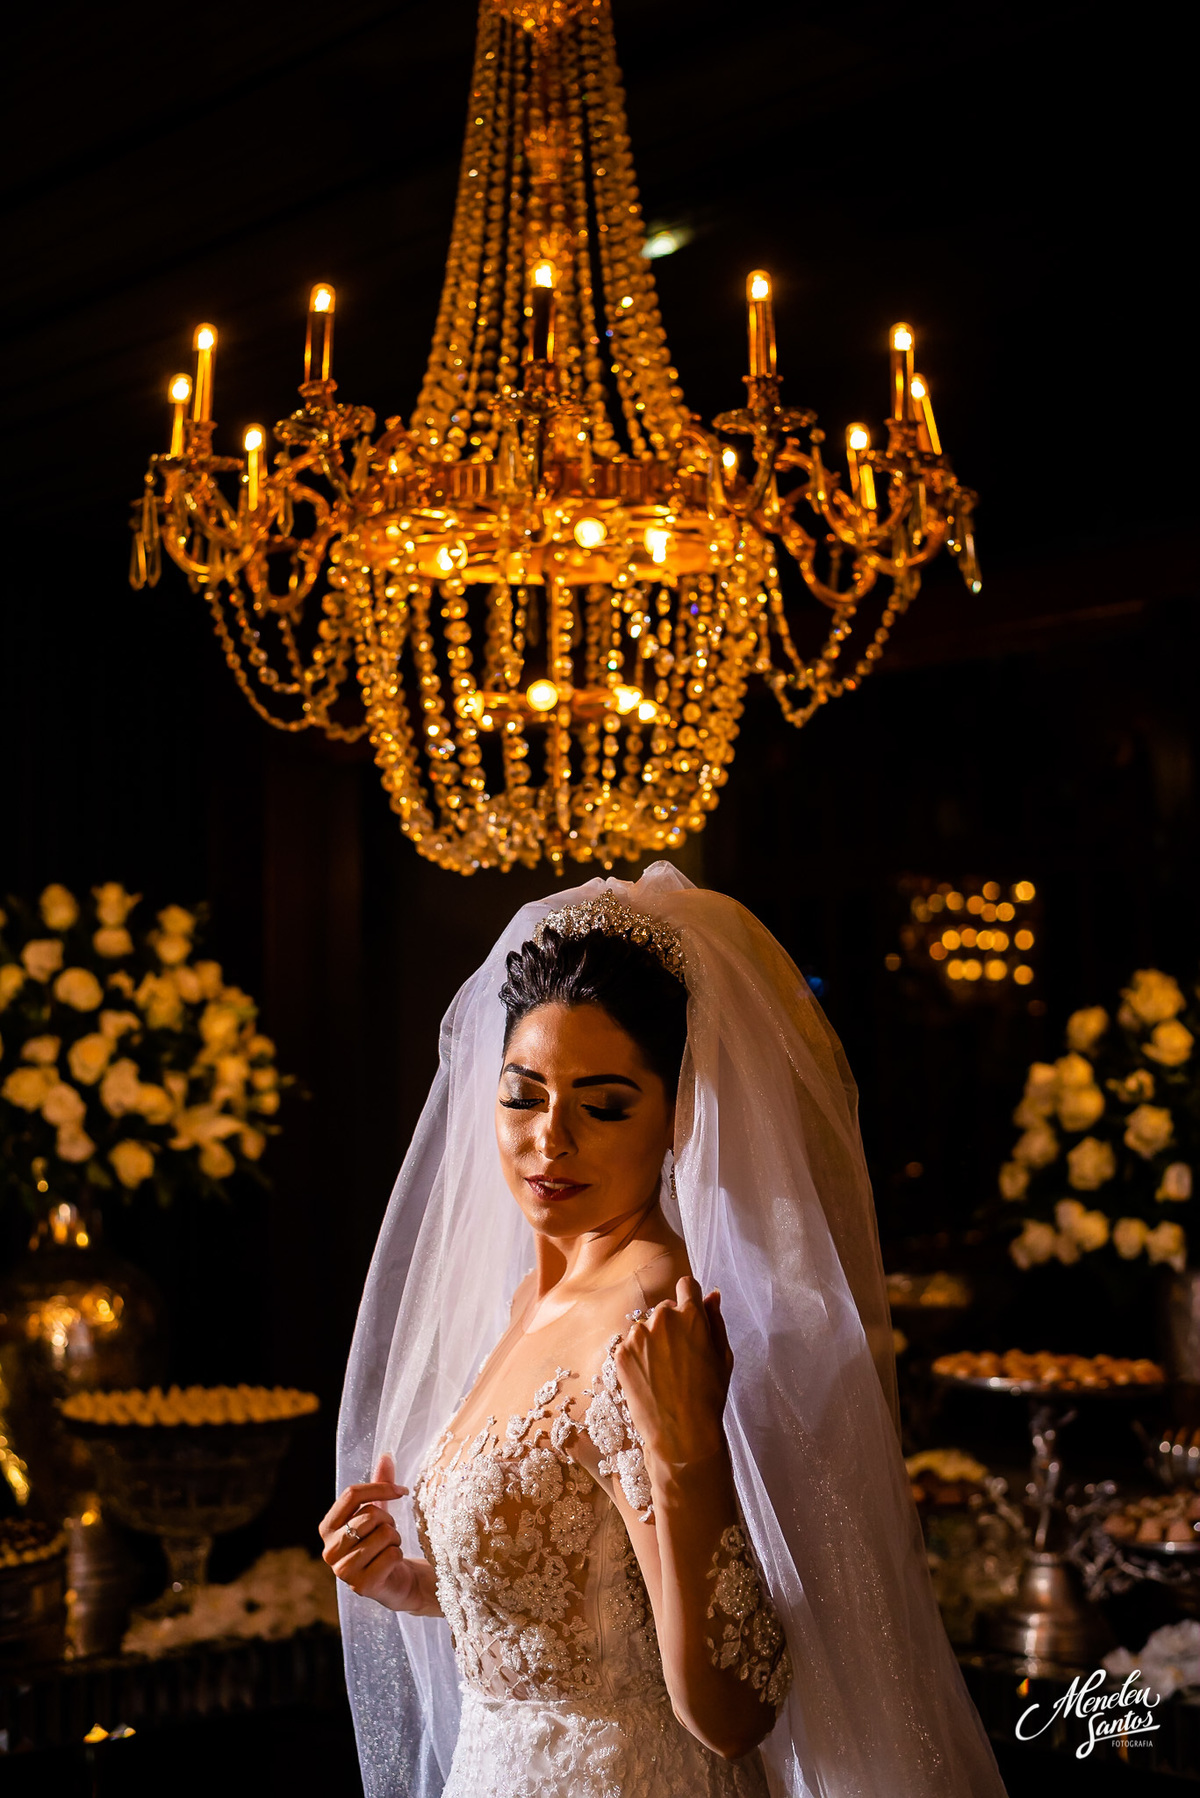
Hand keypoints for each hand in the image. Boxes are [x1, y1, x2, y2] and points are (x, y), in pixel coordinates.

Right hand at [319, 1452, 428, 1611]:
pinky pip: (392, 1555)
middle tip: (389, 1532)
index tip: (402, 1491)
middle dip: (389, 1520)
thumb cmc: (382, 1543)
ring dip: (395, 1538)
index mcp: (328, 1527)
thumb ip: (379, 1484)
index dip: (380, 1488)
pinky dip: (399, 1555)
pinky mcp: (362, 1587)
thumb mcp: (379, 1511)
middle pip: (370, 1515)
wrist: (394, 1581)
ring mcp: (343, 1571)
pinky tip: (391, 1564)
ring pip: (383, 1535)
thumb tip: (386, 1454)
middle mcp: (329, 1550)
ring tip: (389, 1548)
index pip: (351, 1494)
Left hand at [614, 1277, 733, 1470]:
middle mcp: (662, 1318)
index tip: (691, 1314)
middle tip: (680, 1356)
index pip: (687, 1285)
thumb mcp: (723, 1356)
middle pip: (666, 1309)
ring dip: (653, 1341)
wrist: (681, 1433)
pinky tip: (650, 1379)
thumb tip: (712, 1295)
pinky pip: (631, 1346)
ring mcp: (638, 1335)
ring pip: (646, 1328)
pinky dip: (638, 1358)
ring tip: (664, 1372)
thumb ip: (716, 1320)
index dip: (690, 1299)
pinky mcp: (621, 1353)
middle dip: (672, 1324)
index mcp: (690, 1315)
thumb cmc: (709, 1396)